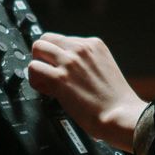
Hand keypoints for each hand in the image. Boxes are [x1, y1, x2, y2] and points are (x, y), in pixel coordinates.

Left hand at [27, 33, 141, 150]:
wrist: (120, 115)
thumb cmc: (115, 100)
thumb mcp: (105, 67)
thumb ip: (87, 62)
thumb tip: (67, 67)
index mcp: (94, 44)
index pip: (64, 39)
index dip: (59, 54)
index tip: (61, 67)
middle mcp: (81, 49)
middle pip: (47, 38)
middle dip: (44, 55)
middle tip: (48, 71)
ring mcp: (69, 62)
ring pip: (38, 48)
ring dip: (38, 65)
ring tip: (45, 80)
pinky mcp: (60, 78)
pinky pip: (34, 69)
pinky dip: (35, 79)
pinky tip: (45, 89)